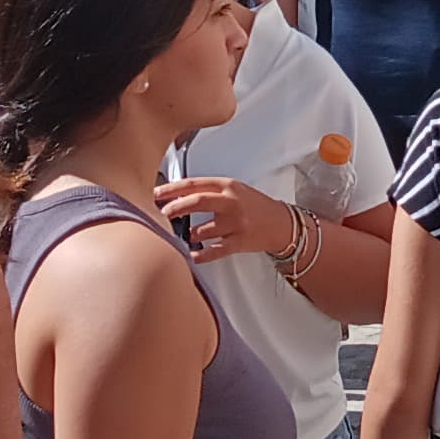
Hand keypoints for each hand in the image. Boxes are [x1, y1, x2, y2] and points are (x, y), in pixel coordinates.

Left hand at [153, 176, 298, 264]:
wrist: (281, 223)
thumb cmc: (254, 206)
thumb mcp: (234, 190)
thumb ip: (210, 192)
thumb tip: (177, 197)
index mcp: (228, 186)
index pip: (195, 184)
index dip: (173, 189)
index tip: (158, 194)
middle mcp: (231, 202)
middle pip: (197, 201)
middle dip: (176, 208)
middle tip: (164, 213)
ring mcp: (236, 223)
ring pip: (202, 230)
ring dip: (190, 234)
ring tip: (189, 235)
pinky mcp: (239, 242)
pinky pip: (214, 250)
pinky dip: (200, 254)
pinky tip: (193, 254)